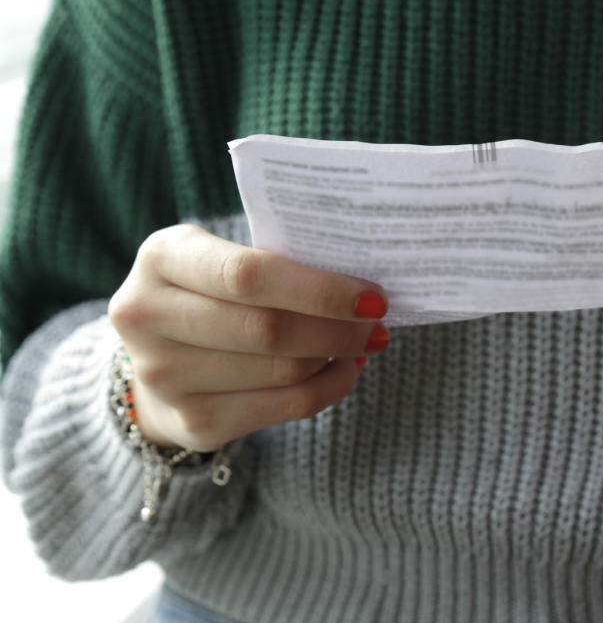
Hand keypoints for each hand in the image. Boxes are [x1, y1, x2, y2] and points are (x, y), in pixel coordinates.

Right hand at [108, 224, 389, 450]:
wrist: (158, 357)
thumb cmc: (211, 293)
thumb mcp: (222, 258)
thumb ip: (276, 264)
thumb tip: (362, 292)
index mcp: (161, 257)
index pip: (249, 276)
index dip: (319, 291)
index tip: (372, 297)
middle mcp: (147, 316)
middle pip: (268, 329)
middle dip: (338, 328)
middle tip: (377, 323)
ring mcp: (164, 376)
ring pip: (283, 371)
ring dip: (338, 357)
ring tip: (362, 342)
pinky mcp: (193, 423)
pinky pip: (286, 406)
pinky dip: (330, 387)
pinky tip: (344, 370)